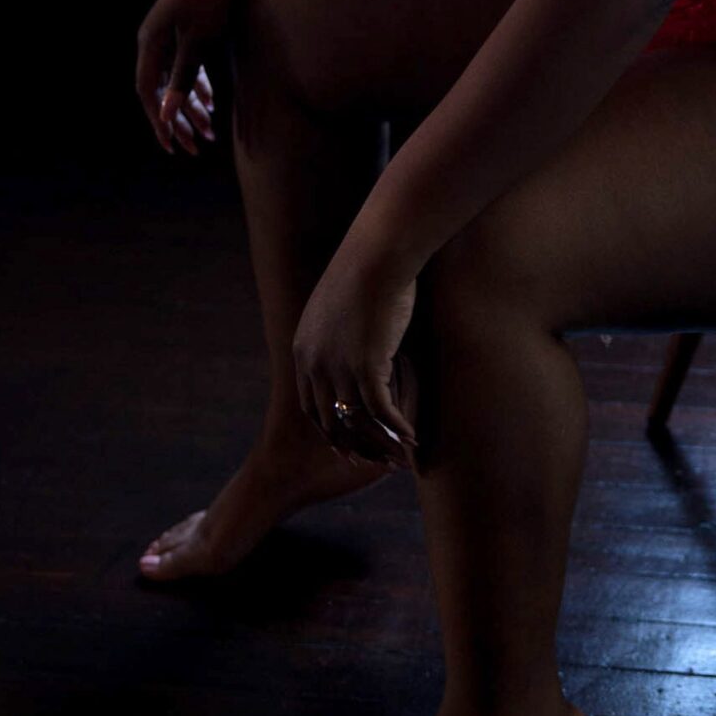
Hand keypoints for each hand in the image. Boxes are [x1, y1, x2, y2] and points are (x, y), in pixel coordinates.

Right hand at [136, 0, 234, 153]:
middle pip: (160, 90)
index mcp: (150, 43)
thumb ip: (182, 78)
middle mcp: (153, 40)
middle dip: (177, 120)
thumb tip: (167, 114)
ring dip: (190, 106)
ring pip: (174, 79)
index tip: (173, 145)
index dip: (159, 121)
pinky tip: (212, 104)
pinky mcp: (184, 29)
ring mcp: (168, 33)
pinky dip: (197, 86)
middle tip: (194, 147)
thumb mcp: (198, 42)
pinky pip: (185, 65)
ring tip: (208, 132)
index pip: (148, 92)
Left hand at [292, 247, 419, 466]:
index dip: (329, 427)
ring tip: (398, 458)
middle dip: (352, 444)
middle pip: (330, 420)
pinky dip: (398, 428)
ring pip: (358, 421)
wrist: (377, 254)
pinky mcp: (366, 367)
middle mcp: (314, 364)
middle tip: (370, 461)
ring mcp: (338, 367)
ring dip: (380, 443)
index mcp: (303, 350)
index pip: (311, 403)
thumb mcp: (341, 305)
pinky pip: (382, 411)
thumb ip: (343, 331)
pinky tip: (412, 438)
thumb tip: (359, 340)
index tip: (345, 442)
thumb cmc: (367, 269)